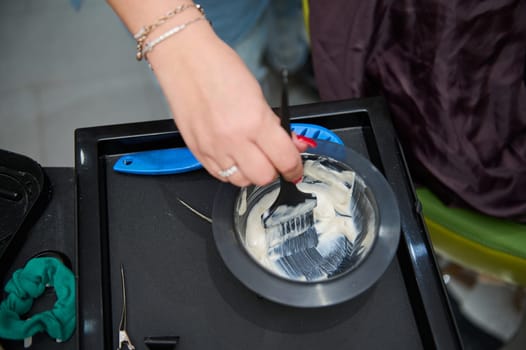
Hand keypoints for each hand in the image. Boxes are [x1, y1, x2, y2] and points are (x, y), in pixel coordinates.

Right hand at [148, 21, 308, 186]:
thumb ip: (276, 125)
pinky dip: (231, 171)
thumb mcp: (258, 94)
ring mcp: (213, 148)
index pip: (285, 159)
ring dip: (250, 173)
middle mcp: (233, 139)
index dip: (294, 168)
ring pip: (241, 181)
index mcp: (255, 121)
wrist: (185, 60)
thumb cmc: (219, 68)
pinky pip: (219, 175)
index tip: (295, 169)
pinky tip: (233, 156)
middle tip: (273, 159)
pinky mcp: (197, 151)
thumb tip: (292, 144)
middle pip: (264, 177)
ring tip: (251, 156)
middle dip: (273, 171)